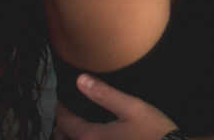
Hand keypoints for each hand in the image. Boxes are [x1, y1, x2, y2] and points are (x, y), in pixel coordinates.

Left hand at [54, 74, 177, 139]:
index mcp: (91, 136)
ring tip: (71, 131)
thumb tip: (80, 80)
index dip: (61, 110)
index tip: (62, 102)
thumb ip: (104, 94)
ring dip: (67, 139)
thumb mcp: (132, 107)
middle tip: (64, 117)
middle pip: (62, 139)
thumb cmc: (153, 132)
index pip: (65, 122)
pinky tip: (90, 139)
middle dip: (60, 127)